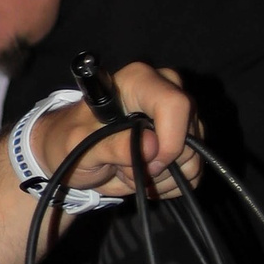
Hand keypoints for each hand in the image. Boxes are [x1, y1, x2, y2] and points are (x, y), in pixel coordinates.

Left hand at [31, 61, 196, 199]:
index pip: (174, 104)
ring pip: (193, 158)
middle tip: (123, 166)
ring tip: (127, 168)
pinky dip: (167, 183)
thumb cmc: (69, 141)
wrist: (72, 156)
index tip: (148, 162)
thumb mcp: (79, 145)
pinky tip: (142, 174)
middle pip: (189, 135)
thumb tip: (151, 145)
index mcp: (138, 81)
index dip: (169, 140)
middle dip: (158, 164)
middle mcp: (166, 91)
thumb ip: (112, 146)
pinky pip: (194, 172)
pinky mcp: (186, 140)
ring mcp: (180, 117)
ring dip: (159, 176)